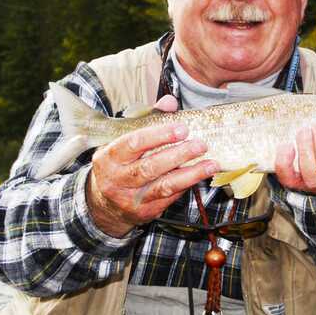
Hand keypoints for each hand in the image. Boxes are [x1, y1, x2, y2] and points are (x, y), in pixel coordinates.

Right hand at [86, 94, 219, 236]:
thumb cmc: (119, 163)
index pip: (134, 143)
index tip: (182, 129)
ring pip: (163, 186)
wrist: (103, 204)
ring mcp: (131, 199)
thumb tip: (170, 102)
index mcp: (110, 157)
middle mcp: (117, 179)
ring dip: (190, 174)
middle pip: (150, 167)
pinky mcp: (145, 212)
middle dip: (178, 155)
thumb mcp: (125, 139)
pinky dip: (186, 185)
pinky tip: (200, 175)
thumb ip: (148, 118)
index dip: (159, 135)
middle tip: (200, 144)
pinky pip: (169, 198)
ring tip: (211, 164)